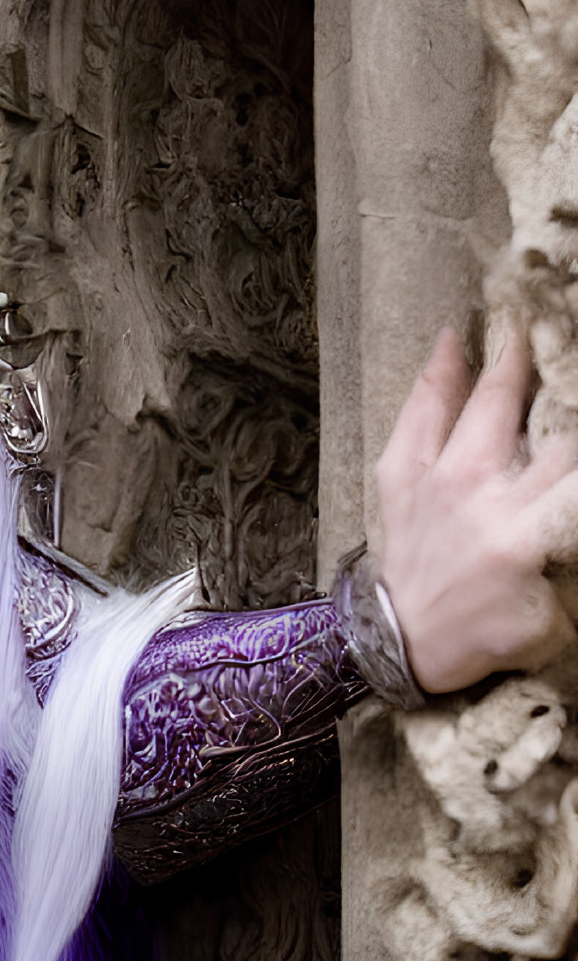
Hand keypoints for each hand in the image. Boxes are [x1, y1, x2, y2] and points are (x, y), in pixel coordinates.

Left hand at [376, 322, 577, 693]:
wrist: (401, 642)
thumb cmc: (483, 634)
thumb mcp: (552, 612)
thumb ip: (569, 554)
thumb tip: (565, 504)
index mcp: (524, 530)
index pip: (572, 462)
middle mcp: (479, 492)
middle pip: (529, 418)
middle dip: (551, 372)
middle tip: (561, 330)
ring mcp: (434, 478)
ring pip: (475, 404)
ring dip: (503, 361)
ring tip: (521, 318)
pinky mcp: (400, 474)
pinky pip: (419, 413)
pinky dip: (438, 374)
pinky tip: (453, 338)